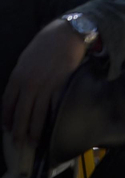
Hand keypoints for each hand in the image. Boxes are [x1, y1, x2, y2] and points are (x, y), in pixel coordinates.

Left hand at [3, 20, 87, 145]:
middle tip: (17, 142)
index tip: (6, 128)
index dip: (7, 117)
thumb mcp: (25, 60)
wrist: (65, 35)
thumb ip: (21, 76)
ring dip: (33, 130)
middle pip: (20, 112)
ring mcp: (44, 86)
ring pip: (36, 114)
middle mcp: (28, 84)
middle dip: (18, 129)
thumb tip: (19, 92)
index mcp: (17, 77)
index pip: (7, 103)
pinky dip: (51, 119)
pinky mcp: (60, 86)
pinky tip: (50, 127)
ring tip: (32, 142)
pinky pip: (52, 106)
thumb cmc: (45, 45)